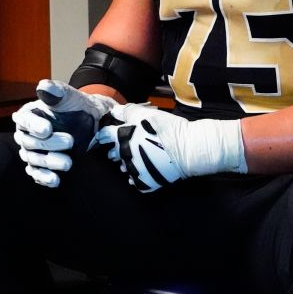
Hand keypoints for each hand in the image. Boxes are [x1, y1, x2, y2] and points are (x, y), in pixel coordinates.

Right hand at [12, 79, 117, 187]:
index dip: (34, 125)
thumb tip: (43, 86)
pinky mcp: (40, 166)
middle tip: (70, 141)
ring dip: (50, 163)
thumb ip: (57, 91)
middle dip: (49, 144)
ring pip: (34, 160)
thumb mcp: (69, 96)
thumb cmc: (76, 106)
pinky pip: (37, 174)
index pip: (24, 120)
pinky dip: (45, 178)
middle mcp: (26, 134)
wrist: (91, 122)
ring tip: (68, 163)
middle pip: (30, 143)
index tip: (47, 129)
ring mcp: (32, 151)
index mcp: (29, 114)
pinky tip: (56, 180)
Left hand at [93, 104, 245, 192]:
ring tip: (136, 158)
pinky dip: (137, 176)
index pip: (104, 135)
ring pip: (124, 168)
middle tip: (124, 146)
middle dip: (116, 150)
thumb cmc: (168, 129)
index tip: (104, 136)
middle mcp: (125, 156)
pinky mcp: (145, 182)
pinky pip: (134, 181)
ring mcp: (135, 171)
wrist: (189, 148)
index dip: (103, 134)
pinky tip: (144, 170)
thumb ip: (127, 111)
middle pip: (113, 154)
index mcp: (124, 138)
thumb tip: (114, 111)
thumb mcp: (146, 114)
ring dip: (127, 163)